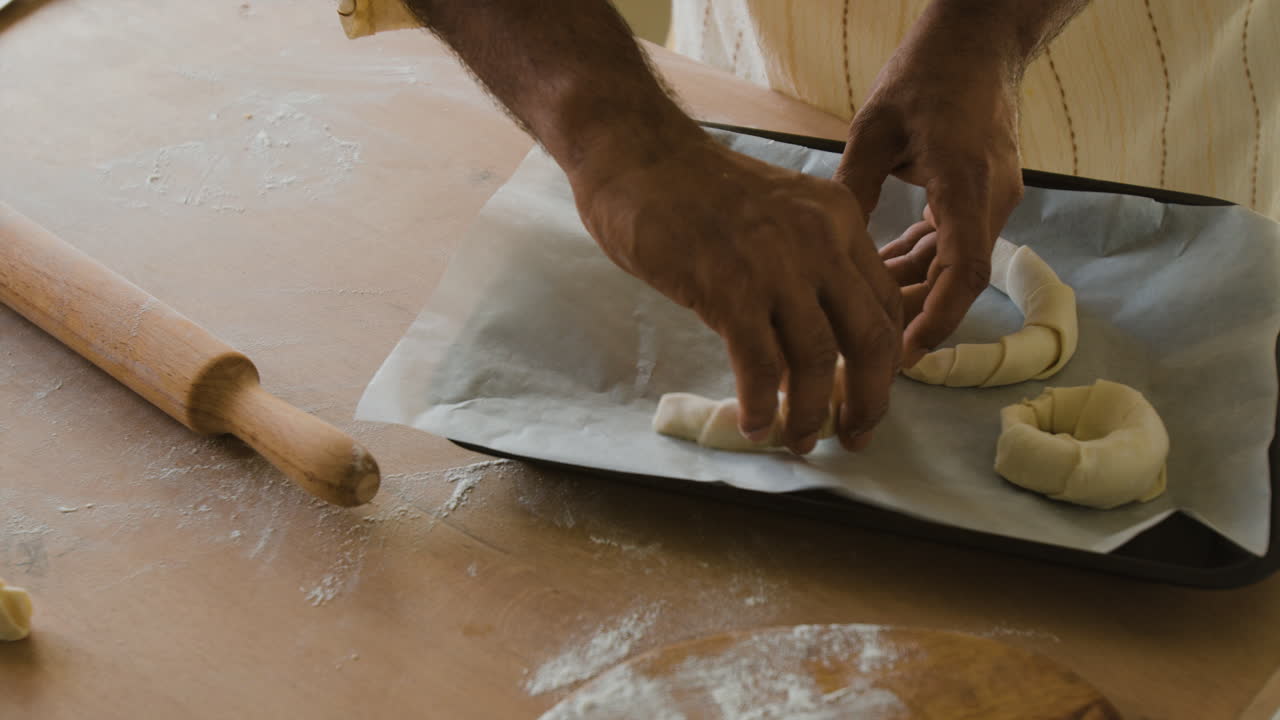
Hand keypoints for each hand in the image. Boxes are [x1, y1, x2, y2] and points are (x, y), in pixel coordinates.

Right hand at [571, 131, 902, 452]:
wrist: (636, 155)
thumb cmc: (694, 187)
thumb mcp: (778, 211)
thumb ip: (808, 256)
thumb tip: (818, 330)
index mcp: (840, 219)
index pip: (886, 304)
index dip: (886, 363)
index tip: (868, 397)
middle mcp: (821, 240)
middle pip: (870, 339)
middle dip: (868, 401)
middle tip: (852, 436)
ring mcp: (776, 264)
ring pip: (819, 360)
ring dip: (810, 413)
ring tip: (795, 442)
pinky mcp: (728, 286)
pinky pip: (760, 364)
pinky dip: (759, 404)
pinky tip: (752, 426)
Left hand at [834, 10, 1024, 367]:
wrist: (978, 40)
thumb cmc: (926, 74)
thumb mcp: (874, 129)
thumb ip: (853, 191)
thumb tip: (825, 253)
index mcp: (967, 183)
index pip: (963, 272)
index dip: (935, 320)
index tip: (903, 355)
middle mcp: (990, 199)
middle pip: (955, 279)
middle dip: (911, 314)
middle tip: (861, 340)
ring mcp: (990, 198)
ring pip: (952, 265)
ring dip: (910, 287)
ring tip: (856, 311)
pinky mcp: (980, 194)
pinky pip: (951, 242)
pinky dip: (918, 261)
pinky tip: (876, 272)